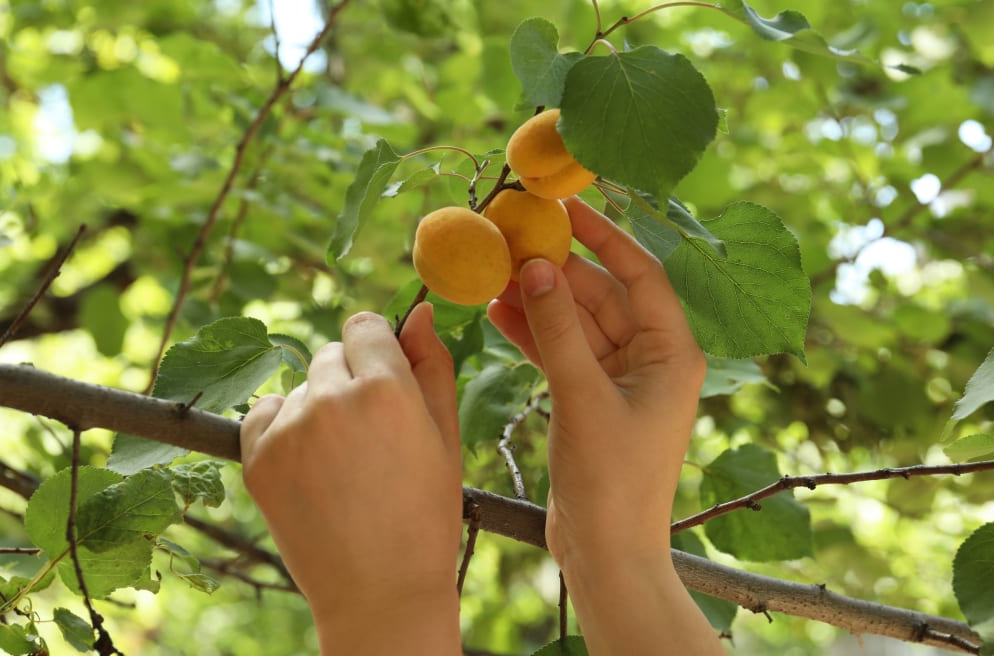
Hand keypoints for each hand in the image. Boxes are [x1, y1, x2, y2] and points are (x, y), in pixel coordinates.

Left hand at [240, 304, 462, 653]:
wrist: (380, 593)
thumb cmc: (425, 515)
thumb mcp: (446, 437)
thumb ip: (433, 366)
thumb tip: (418, 312)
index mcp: (387, 388)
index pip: (365, 325)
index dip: (377, 351)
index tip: (385, 382)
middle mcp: (333, 398)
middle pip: (331, 352)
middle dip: (350, 379)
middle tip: (370, 436)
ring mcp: (289, 428)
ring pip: (302, 386)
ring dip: (319, 406)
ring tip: (343, 464)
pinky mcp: (257, 456)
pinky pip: (265, 412)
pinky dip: (283, 428)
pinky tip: (311, 467)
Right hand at [488, 198, 721, 654]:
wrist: (606, 552)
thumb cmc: (612, 480)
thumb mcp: (583, 396)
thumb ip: (557, 330)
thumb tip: (535, 266)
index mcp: (672, 353)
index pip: (640, 274)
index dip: (604, 236)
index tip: (566, 205)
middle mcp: (651, 359)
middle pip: (602, 295)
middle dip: (557, 270)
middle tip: (512, 239)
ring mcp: (620, 380)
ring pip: (576, 323)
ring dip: (538, 301)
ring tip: (494, 272)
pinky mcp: (591, 399)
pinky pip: (562, 352)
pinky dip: (532, 335)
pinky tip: (497, 312)